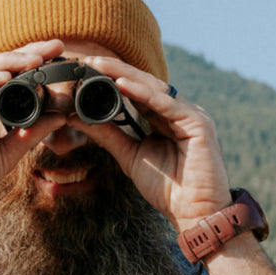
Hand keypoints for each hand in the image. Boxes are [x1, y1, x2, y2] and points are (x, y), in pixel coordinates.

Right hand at [0, 40, 66, 225]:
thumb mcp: (8, 153)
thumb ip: (31, 133)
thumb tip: (60, 116)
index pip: (6, 76)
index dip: (30, 63)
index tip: (59, 54)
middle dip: (24, 54)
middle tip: (54, 46)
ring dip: (6, 62)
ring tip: (34, 60)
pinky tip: (4, 77)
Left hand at [68, 55, 231, 231]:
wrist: (194, 213)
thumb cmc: (167, 188)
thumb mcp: (130, 156)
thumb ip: (109, 135)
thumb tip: (77, 118)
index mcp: (164, 117)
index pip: (135, 91)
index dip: (111, 80)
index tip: (85, 72)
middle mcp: (178, 111)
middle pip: (143, 84)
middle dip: (115, 71)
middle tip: (89, 61)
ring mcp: (190, 114)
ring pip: (153, 87)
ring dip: (125, 75)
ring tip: (100, 66)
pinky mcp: (198, 123)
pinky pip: (166, 103)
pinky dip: (143, 93)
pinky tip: (122, 84)